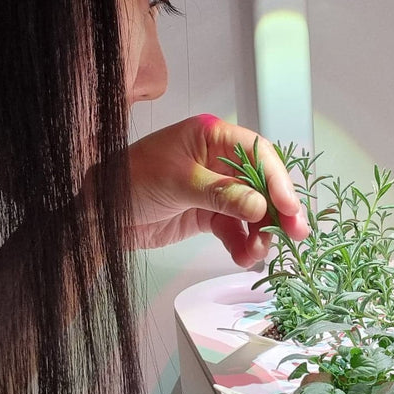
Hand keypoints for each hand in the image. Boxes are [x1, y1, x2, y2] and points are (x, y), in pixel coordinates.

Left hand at [121, 114, 309, 266]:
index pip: (257, 153)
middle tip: (295, 235)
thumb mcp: (178, 183)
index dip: (277, 179)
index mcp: (212, 136)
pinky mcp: (208, 215)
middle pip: (262, 183)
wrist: (98, 214)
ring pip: (253, 210)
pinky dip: (243, 244)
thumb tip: (261, 206)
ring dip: (260, 233)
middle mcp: (218, 160)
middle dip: (278, 211)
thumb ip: (223, 195)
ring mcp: (215, 189)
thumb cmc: (129, 181)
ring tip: (258, 254)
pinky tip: (244, 258)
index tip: (288, 207)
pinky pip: (236, 229)